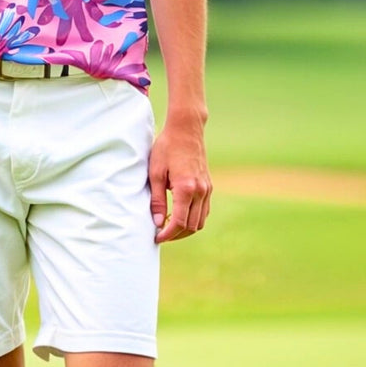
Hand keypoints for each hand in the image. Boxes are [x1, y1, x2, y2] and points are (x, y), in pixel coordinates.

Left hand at [149, 114, 211, 242]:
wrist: (186, 129)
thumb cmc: (167, 148)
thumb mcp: (156, 172)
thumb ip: (157, 200)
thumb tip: (157, 223)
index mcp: (186, 188)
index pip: (179, 222)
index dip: (167, 234)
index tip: (156, 237)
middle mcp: (201, 191)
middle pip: (192, 226)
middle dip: (176, 235)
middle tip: (161, 234)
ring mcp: (207, 189)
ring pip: (201, 221)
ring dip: (186, 229)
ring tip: (170, 227)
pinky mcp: (209, 186)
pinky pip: (205, 211)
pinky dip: (194, 219)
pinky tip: (181, 216)